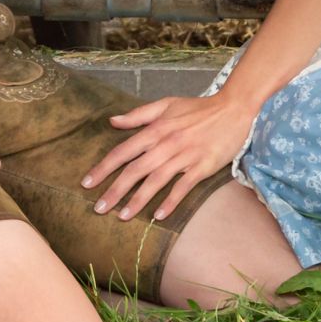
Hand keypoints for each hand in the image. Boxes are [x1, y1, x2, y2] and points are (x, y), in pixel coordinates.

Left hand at [84, 89, 260, 221]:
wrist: (233, 109)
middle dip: (115, 190)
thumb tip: (112, 121)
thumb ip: (138, 115)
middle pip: (135, 170)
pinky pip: (183, 186)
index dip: (104, 168)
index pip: (123, 151)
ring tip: (121, 216)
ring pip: (156, 181)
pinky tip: (158, 216)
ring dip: (137, 200)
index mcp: (156, 129)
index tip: (87, 183)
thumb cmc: (198, 108)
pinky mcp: (203, 166)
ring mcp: (185, 156)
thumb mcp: (166, 105)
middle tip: (98, 208)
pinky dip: (171, 201)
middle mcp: (167, 143)